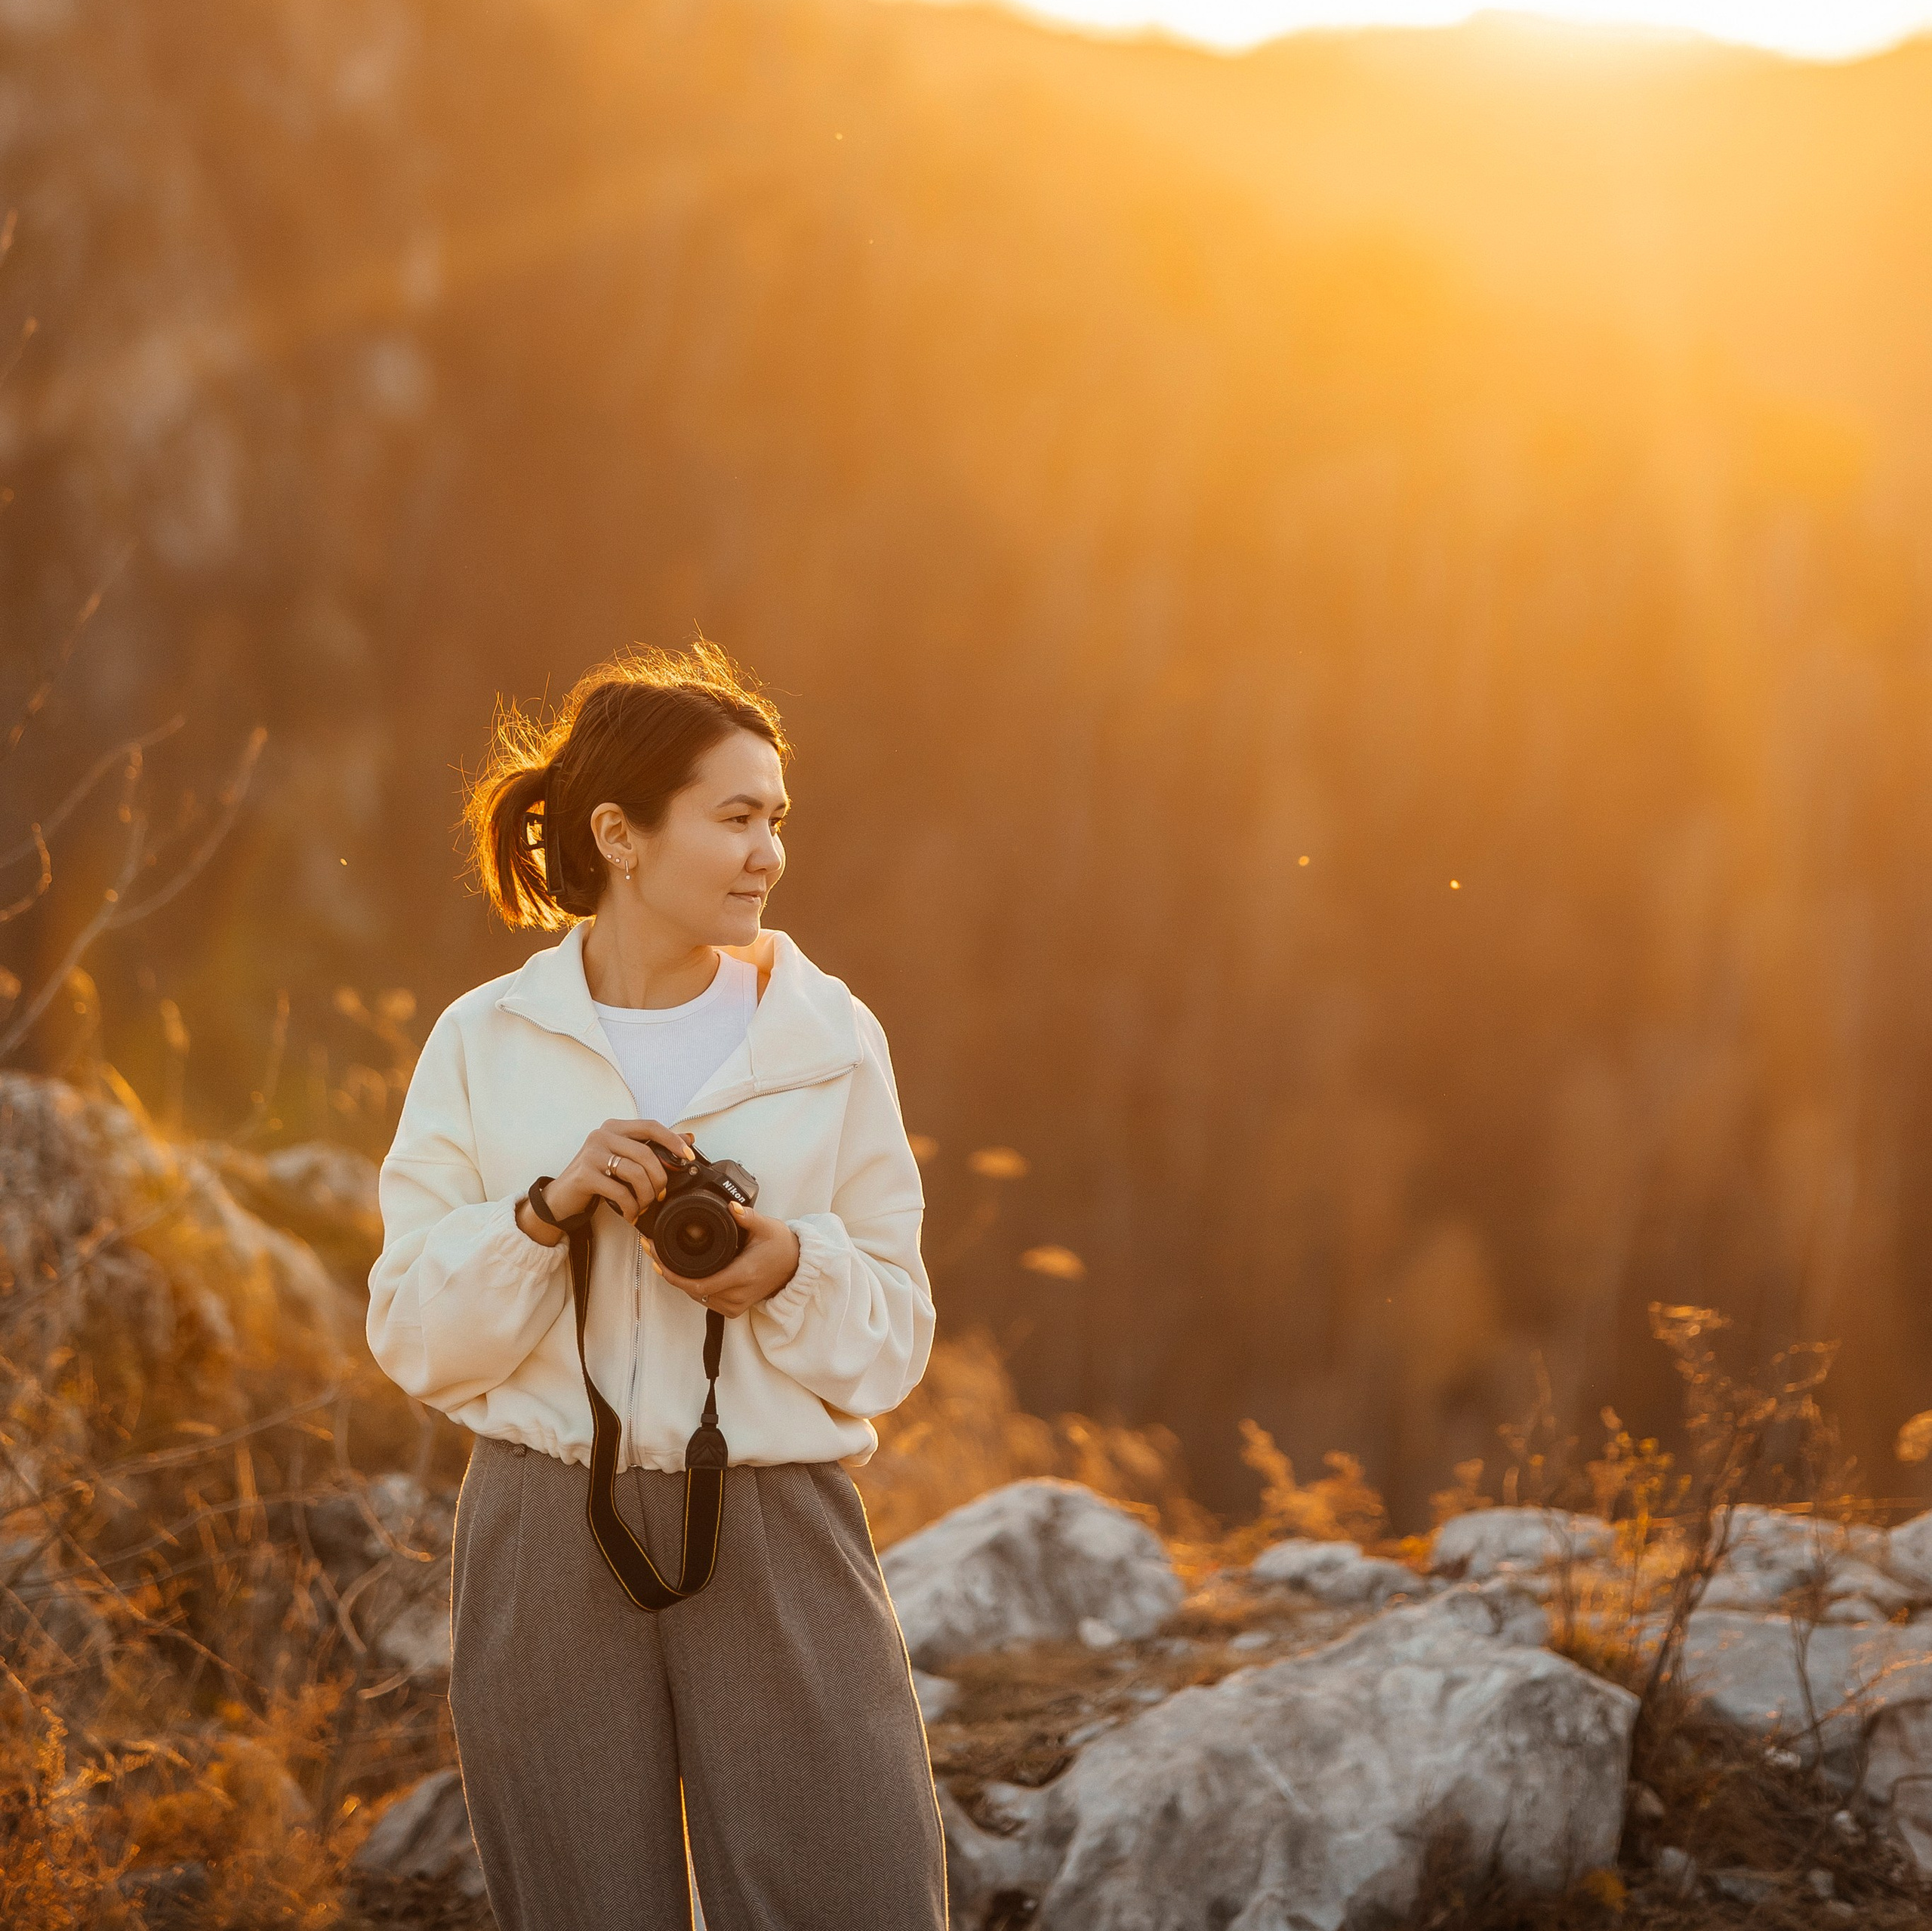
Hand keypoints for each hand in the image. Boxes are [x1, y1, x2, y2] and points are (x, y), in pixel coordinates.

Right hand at [540, 1119, 696, 1226]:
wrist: (562, 1197)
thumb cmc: (597, 1176)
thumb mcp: (624, 1159)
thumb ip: (652, 1147)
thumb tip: (689, 1137)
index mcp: (614, 1127)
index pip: (651, 1126)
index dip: (673, 1140)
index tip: (688, 1156)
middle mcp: (602, 1135)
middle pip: (646, 1154)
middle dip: (659, 1179)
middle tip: (660, 1194)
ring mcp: (592, 1153)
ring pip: (635, 1173)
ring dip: (645, 1196)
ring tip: (643, 1206)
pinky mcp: (585, 1174)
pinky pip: (620, 1192)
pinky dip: (631, 1207)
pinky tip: (631, 1213)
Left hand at [649, 1200, 800, 1317]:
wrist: (795, 1267)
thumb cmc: (781, 1247)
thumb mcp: (767, 1227)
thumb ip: (748, 1216)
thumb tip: (731, 1206)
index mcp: (743, 1275)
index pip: (700, 1284)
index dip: (674, 1276)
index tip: (658, 1261)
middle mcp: (738, 1294)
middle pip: (693, 1291)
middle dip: (670, 1273)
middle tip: (654, 1251)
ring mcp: (736, 1304)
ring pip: (697, 1297)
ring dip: (679, 1281)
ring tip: (663, 1259)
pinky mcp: (734, 1308)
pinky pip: (706, 1300)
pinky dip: (693, 1287)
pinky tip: (683, 1272)